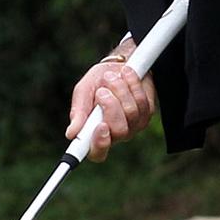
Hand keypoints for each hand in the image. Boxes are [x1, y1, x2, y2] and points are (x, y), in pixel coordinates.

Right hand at [66, 37, 156, 154]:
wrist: (117, 65)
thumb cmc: (97, 82)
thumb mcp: (83, 93)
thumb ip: (79, 112)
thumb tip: (71, 133)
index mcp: (95, 134)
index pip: (98, 153)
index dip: (99, 144)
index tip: (101, 126)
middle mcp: (116, 134)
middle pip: (119, 131)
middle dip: (111, 106)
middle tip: (102, 91)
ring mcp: (134, 125)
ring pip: (132, 112)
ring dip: (120, 90)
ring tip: (111, 77)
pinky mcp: (147, 112)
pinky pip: (142, 101)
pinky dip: (132, 84)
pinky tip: (125, 76)